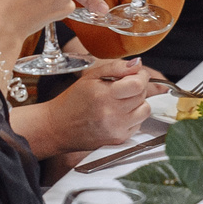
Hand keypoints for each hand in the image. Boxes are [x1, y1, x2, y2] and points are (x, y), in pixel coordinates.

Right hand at [20, 60, 155, 156]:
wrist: (58, 127)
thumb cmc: (72, 101)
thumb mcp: (90, 76)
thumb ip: (115, 67)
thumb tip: (137, 64)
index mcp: (104, 95)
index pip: (138, 84)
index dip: (141, 76)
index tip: (137, 74)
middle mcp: (112, 114)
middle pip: (142, 96)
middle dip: (137, 87)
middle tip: (124, 87)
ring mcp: (116, 129)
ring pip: (144, 111)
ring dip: (138, 103)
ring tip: (122, 101)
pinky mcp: (118, 140)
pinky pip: (138, 124)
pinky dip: (132, 117)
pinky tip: (118, 114)